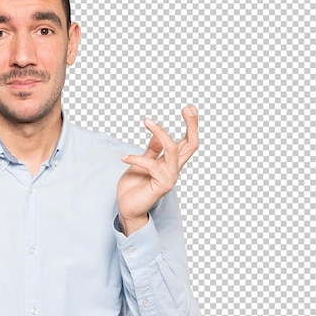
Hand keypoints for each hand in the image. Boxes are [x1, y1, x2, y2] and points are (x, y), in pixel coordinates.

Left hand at [117, 105, 198, 235]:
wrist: (127, 208)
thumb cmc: (134, 187)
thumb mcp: (141, 163)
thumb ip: (151, 150)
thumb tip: (156, 133)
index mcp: (171, 163)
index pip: (187, 142)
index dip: (191, 126)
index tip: (189, 107)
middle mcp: (174, 169)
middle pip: (191, 144)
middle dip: (192, 125)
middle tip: (187, 108)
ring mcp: (170, 177)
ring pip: (173, 149)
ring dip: (161, 132)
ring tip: (147, 121)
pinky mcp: (162, 185)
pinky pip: (151, 164)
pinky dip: (136, 158)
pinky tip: (123, 158)